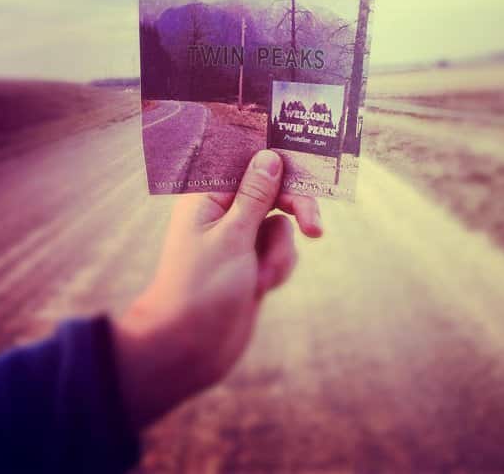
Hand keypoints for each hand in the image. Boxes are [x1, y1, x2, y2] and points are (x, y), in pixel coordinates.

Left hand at [112, 149, 321, 430]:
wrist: (189, 349)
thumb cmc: (201, 289)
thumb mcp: (233, 236)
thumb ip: (255, 194)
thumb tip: (271, 155)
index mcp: (207, 195)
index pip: (247, 158)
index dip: (277, 156)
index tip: (308, 160)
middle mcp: (224, 209)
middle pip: (273, 189)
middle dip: (295, 210)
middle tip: (314, 229)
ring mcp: (239, 236)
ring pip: (282, 224)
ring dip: (280, 252)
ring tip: (261, 280)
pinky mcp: (252, 260)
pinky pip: (282, 249)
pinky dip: (279, 267)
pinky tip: (262, 288)